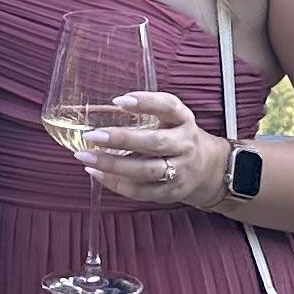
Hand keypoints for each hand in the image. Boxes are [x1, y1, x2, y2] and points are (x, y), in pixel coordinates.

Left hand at [80, 90, 225, 210]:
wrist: (207, 170)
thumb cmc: (177, 138)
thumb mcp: (171, 119)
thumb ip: (146, 113)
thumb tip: (101, 109)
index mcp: (184, 121)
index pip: (169, 107)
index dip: (146, 102)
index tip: (119, 101)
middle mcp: (185, 145)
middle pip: (154, 142)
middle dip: (121, 139)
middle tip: (92, 136)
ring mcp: (180, 171)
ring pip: (145, 170)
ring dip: (113, 164)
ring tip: (86, 157)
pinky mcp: (170, 192)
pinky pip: (140, 191)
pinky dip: (115, 183)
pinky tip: (96, 172)